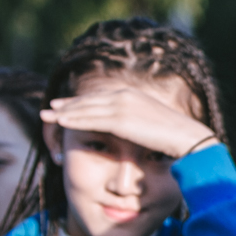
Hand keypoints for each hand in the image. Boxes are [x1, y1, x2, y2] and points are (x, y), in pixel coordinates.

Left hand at [42, 84, 220, 159]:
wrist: (189, 139)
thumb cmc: (175, 139)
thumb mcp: (152, 127)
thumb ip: (138, 125)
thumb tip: (132, 132)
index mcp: (133, 96)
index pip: (100, 97)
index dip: (81, 102)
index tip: (66, 105)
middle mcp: (125, 96)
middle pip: (89, 100)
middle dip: (67, 104)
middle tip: (49, 107)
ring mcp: (122, 105)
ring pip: (86, 108)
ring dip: (64, 112)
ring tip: (47, 116)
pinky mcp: (121, 119)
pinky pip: (91, 119)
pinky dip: (73, 120)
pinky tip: (60, 123)